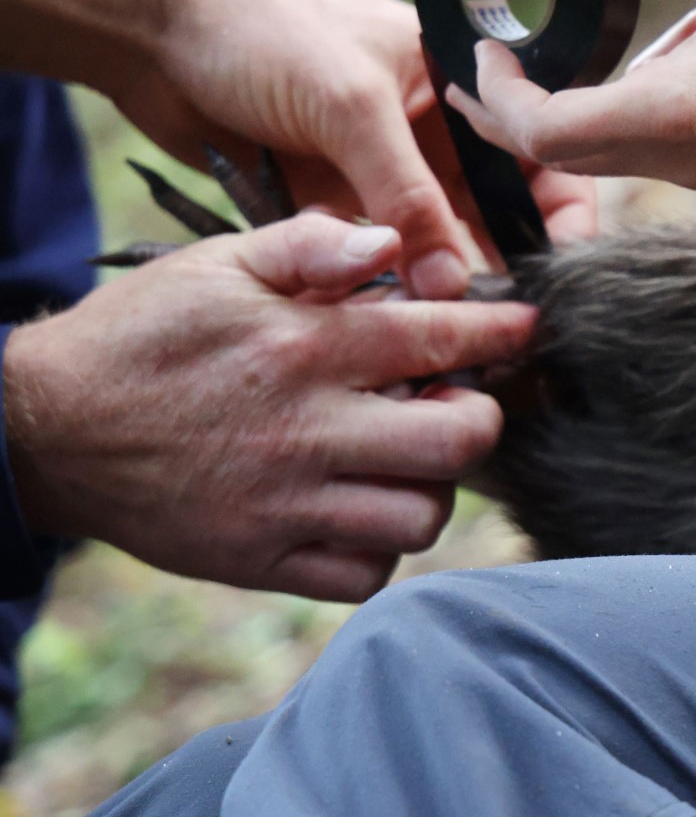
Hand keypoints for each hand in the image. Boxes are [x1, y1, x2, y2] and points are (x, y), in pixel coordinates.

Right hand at [2, 214, 536, 600]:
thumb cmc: (143, 335)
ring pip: (420, 517)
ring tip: (407, 458)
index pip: (439, 340)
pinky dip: (380, 548)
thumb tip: (392, 241)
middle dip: (478, 419)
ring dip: (432, 487)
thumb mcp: (217, 264)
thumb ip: (311, 245)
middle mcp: (304, 431)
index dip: (500, 334)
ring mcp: (284, 506)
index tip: (525, 330)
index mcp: (301, 348)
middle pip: (456, 442)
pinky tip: (362, 507)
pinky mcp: (260, 563)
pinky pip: (365, 576)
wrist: (43, 430)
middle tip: (458, 403)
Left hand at [113, 0, 597, 293]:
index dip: (557, 212)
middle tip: (501, 320)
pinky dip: (381, 283)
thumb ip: (407, 200)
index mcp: (459, 81)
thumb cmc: (260, 31)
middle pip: (491, 210)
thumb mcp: (351, 108)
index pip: (536, 151)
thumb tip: (453, 287)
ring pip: (433, 242)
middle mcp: (431, 129)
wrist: (150, 30)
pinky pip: (374, 255)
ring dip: (438, 283)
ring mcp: (380, 167)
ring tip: (449, 330)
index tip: (558, 273)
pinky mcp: (332, 200)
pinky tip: (390, 314)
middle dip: (498, 264)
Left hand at [453, 0, 695, 199]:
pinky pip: (662, 164)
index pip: (545, 134)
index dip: (499, 99)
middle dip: (520, 115)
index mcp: (673, 114)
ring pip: (614, 163)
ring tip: (572, 63)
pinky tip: (653, 78)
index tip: (488, 54)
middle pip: (568, 159)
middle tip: (495, 68)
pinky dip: (633, 127)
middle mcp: (685, 164)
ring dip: (580, 119)